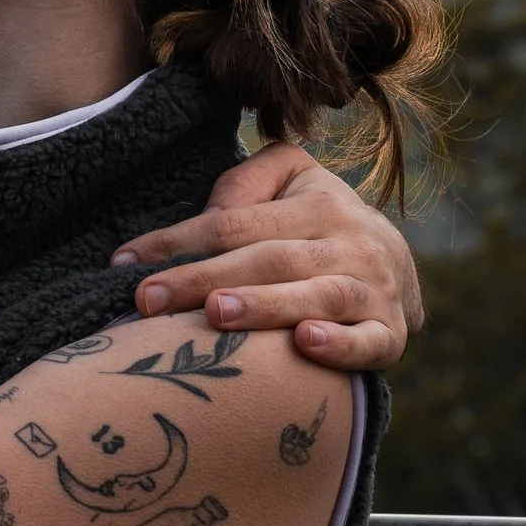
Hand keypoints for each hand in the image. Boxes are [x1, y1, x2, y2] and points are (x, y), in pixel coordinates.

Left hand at [108, 143, 424, 370]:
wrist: (401, 266)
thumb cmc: (322, 224)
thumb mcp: (295, 180)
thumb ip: (250, 181)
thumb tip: (215, 214)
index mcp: (318, 205)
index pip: (235, 223)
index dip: (179, 241)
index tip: (124, 263)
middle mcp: (348, 244)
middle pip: (268, 260)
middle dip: (205, 279)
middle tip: (150, 299)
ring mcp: (373, 291)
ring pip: (316, 297)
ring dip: (265, 306)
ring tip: (217, 314)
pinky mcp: (390, 335)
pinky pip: (368, 343)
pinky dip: (340, 346)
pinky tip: (304, 345)